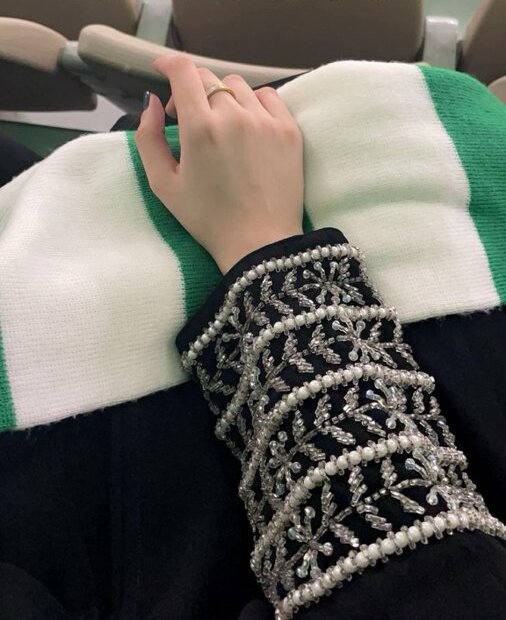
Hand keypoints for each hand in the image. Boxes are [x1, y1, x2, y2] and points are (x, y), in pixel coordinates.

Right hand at [135, 55, 303, 273]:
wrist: (260, 243)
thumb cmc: (208, 220)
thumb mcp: (164, 185)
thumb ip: (148, 138)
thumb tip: (152, 103)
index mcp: (200, 128)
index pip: (183, 71)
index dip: (168, 64)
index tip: (162, 70)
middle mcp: (235, 117)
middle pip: (209, 79)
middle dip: (192, 91)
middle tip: (189, 119)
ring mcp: (266, 122)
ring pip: (238, 87)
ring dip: (223, 98)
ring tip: (221, 126)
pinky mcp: (289, 131)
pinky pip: (269, 97)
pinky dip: (254, 104)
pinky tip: (247, 126)